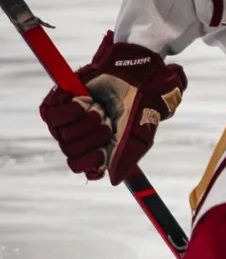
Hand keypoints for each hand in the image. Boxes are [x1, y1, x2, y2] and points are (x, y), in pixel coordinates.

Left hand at [38, 32, 186, 182]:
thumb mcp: (138, 139)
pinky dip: (71, 110)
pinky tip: (85, 102)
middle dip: (93, 138)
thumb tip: (112, 180)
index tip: (102, 153)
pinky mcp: (57, 103)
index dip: (89, 162)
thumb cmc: (139, 108)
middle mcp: (79, 136)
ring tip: (99, 110)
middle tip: (108, 123)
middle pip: (71, 153)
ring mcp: (66, 121)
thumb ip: (124, 160)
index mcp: (97, 148)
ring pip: (62, 136)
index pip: (81, 166)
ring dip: (85, 123)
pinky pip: (53, 115)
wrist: (135, 78)